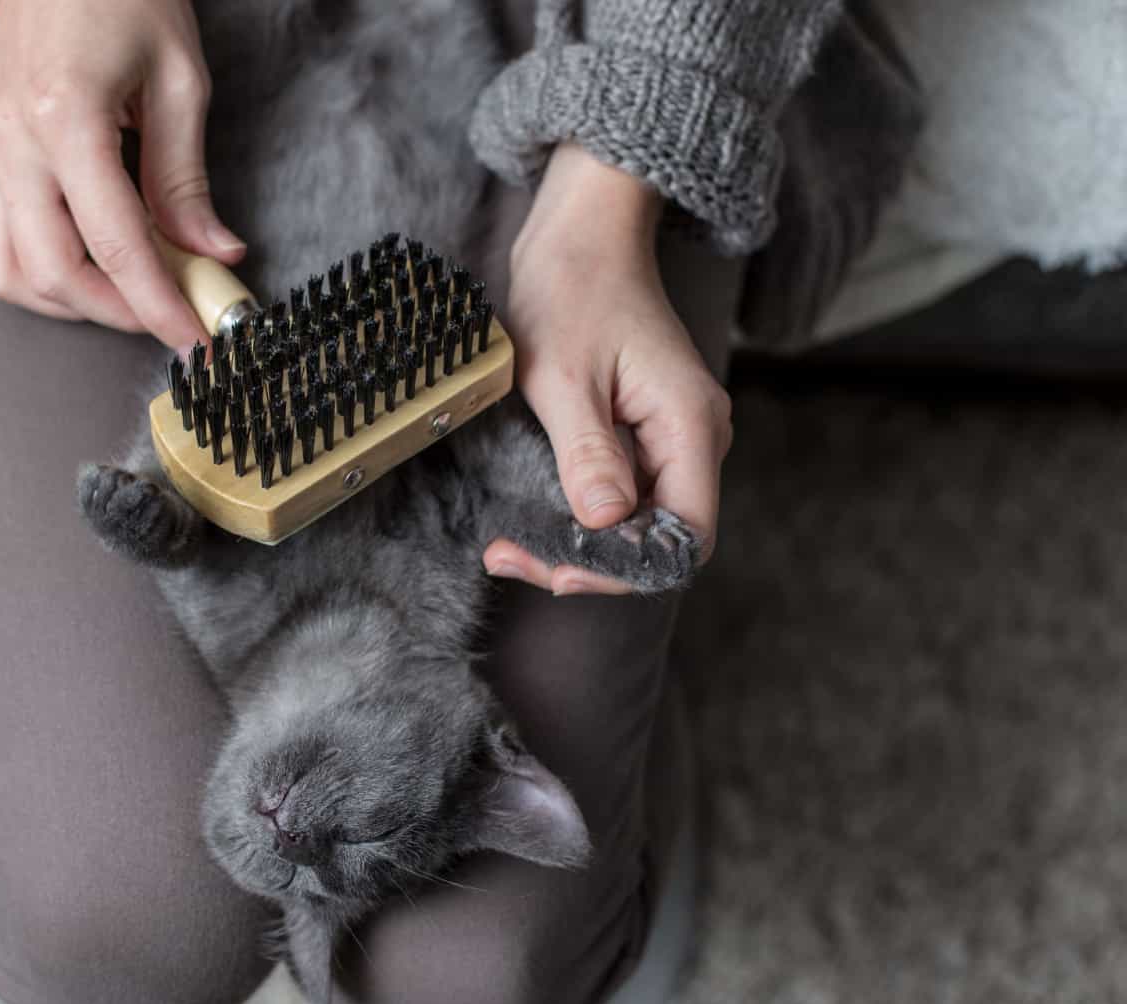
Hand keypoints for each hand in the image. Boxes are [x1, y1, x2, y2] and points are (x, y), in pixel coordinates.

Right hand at [0, 0, 244, 348]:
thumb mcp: (179, 78)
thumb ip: (186, 177)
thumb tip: (212, 253)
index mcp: (65, 118)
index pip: (117, 245)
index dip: (161, 305)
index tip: (198, 340)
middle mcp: (11, 144)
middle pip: (54, 274)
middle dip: (118, 314)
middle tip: (171, 317)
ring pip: (6, 272)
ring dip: (68, 301)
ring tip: (125, 292)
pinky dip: (32, 273)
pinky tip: (80, 262)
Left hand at [487, 145, 732, 594]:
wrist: (582, 235)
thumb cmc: (572, 290)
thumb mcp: (565, 376)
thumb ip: (588, 451)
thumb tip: (603, 521)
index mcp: (691, 425)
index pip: (683, 536)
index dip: (625, 568)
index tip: (556, 569)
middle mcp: (696, 438)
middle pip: (660, 539)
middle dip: (589, 562)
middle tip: (509, 558)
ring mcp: (673, 437)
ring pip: (638, 523)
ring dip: (578, 545)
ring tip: (507, 546)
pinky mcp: (646, 434)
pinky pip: (624, 495)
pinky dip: (578, 516)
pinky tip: (529, 519)